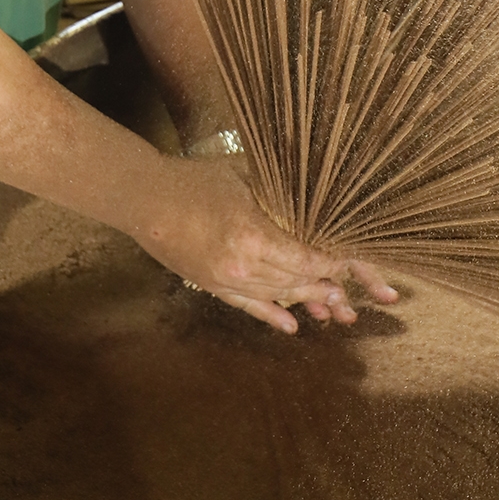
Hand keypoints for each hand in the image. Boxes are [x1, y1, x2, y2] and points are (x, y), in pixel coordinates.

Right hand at [137, 157, 398, 334]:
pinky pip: (248, 307)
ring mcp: (226, 280)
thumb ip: (279, 186)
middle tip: (352, 299)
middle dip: (328, 290)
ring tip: (334, 311)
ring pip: (277, 297)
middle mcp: (242, 265)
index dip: (332, 265)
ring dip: (307, 304)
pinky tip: (291, 326)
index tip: (352, 265)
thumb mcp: (244, 173)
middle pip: (296, 283)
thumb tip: (317, 186)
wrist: (146, 199)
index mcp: (253, 234)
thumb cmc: (195, 179)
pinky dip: (272, 317)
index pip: (305, 259)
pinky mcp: (212, 287)